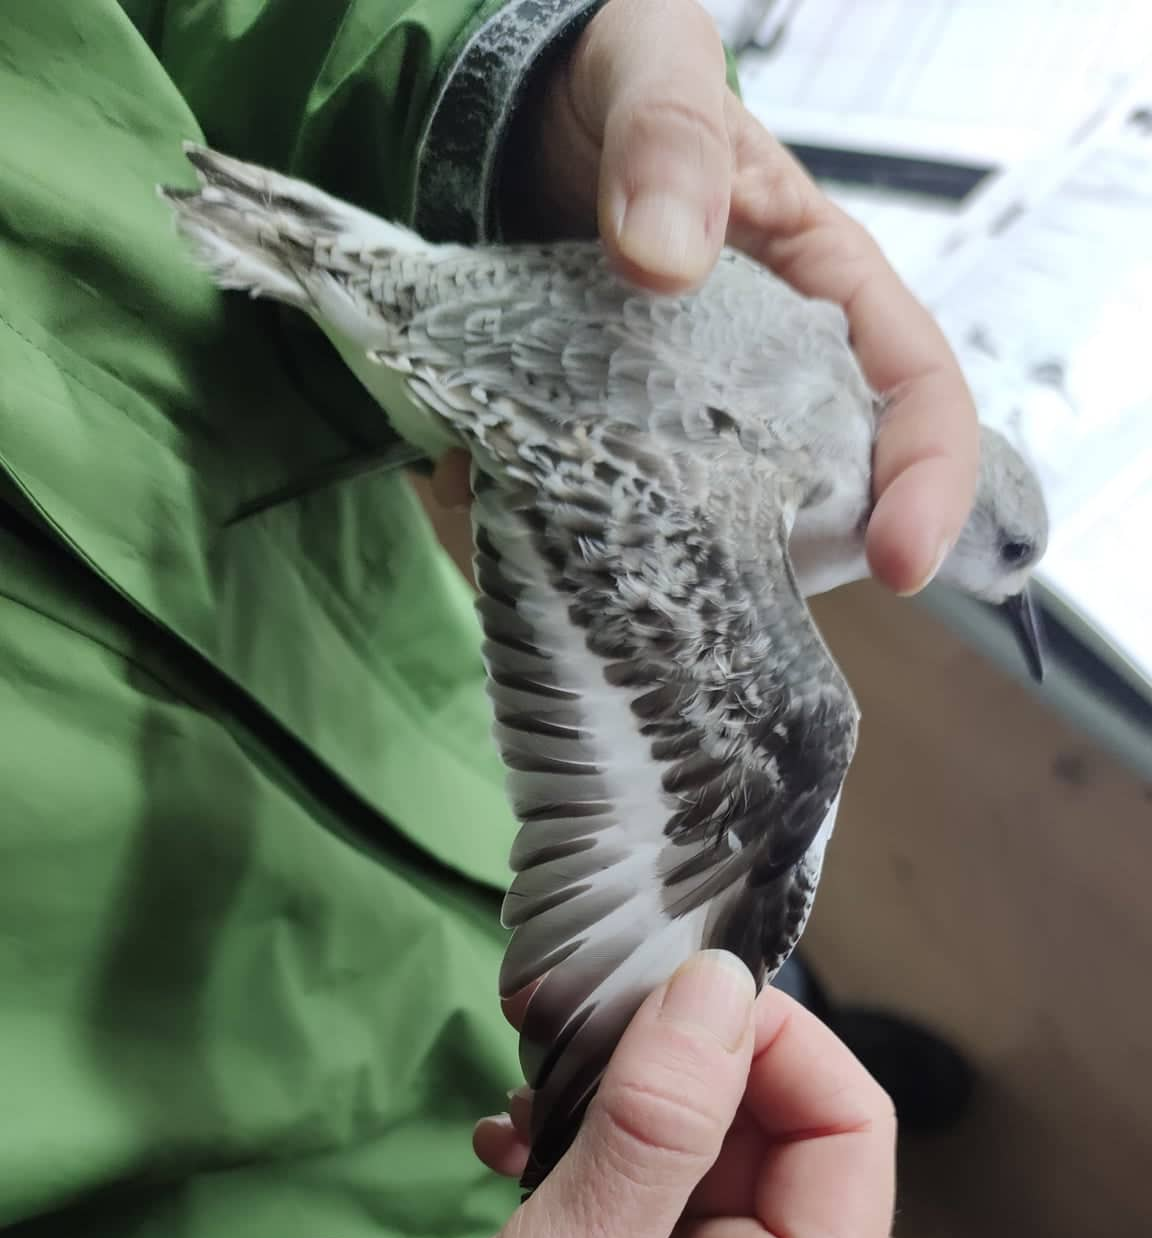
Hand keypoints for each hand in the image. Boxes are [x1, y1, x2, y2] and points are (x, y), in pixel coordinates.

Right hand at [359, 954, 894, 1237]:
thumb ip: (650, 1128)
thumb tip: (717, 983)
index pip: (847, 1125)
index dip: (772, 1040)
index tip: (663, 991)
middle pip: (776, 1120)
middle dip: (678, 1055)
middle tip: (571, 1015)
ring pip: (700, 1133)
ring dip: (619, 1090)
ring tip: (524, 1085)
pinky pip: (640, 1171)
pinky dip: (580, 1135)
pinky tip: (507, 1140)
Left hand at [435, 0, 978, 594]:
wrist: (507, 113)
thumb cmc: (614, 80)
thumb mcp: (651, 64)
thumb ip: (666, 137)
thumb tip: (662, 258)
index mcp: (828, 285)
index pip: (917, 393)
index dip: (929, 481)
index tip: (900, 559)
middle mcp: (778, 373)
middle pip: (835, 493)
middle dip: (809, 556)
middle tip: (743, 589)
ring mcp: (698, 420)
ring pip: (727, 525)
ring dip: (690, 563)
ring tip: (628, 570)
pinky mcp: (617, 447)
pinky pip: (615, 514)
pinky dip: (580, 537)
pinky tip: (528, 524)